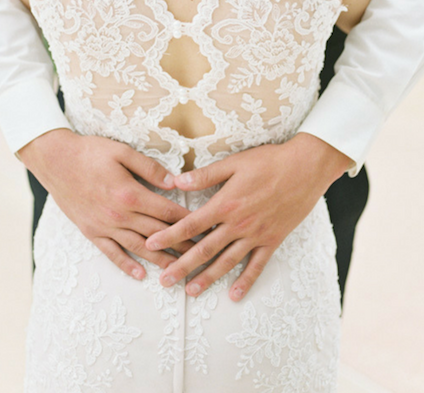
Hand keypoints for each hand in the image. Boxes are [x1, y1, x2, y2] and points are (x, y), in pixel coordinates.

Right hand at [18, 128, 193, 278]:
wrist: (54, 160)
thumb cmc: (88, 151)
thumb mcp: (121, 151)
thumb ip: (149, 168)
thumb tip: (174, 182)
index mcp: (130, 194)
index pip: (167, 212)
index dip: (189, 221)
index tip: (206, 229)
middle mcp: (119, 215)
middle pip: (158, 233)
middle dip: (183, 245)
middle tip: (204, 256)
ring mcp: (104, 225)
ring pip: (139, 248)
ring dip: (161, 261)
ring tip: (180, 271)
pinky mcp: (91, 231)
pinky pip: (111, 253)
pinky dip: (126, 265)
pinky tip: (140, 274)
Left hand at [145, 133, 351, 299]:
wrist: (306, 168)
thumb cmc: (268, 161)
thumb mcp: (233, 164)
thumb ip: (205, 176)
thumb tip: (176, 181)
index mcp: (225, 204)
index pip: (190, 224)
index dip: (169, 235)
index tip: (150, 244)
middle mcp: (238, 224)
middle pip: (205, 249)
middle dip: (183, 266)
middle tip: (164, 280)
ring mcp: (256, 235)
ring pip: (227, 261)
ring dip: (208, 278)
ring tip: (191, 291)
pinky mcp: (272, 240)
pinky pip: (257, 265)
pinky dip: (246, 281)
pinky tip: (234, 295)